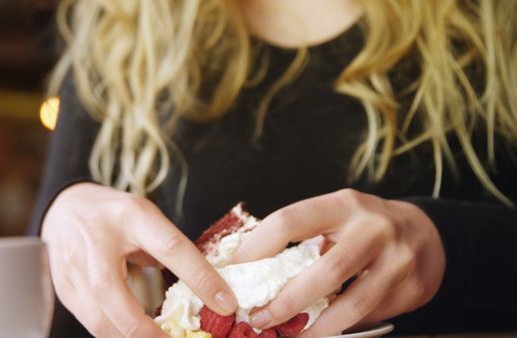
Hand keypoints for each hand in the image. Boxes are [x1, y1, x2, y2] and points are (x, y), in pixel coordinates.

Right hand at [41, 183, 236, 337]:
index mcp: (130, 216)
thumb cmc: (114, 213)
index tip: (225, 303)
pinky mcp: (65, 290)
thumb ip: (168, 249)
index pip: (171, 248)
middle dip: (148, 332)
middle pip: (119, 300)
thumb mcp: (146, 217)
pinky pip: (92, 324)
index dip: (200, 278)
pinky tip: (136, 335)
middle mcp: (98, 244)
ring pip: (101, 322)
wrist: (65, 208)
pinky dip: (117, 335)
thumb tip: (203, 286)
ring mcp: (75, 270)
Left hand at [229, 189, 445, 336]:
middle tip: (259, 318)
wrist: (427, 233)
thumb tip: (248, 267)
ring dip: (317, 327)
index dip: (258, 247)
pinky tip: (323, 331)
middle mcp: (373, 228)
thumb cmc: (364, 226)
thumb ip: (302, 237)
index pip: (290, 221)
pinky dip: (344, 326)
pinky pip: (372, 315)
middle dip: (286, 301)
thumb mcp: (335, 217)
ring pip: (353, 303)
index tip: (235, 270)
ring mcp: (398, 259)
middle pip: (324, 271)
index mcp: (343, 205)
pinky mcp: (413, 287)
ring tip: (291, 336)